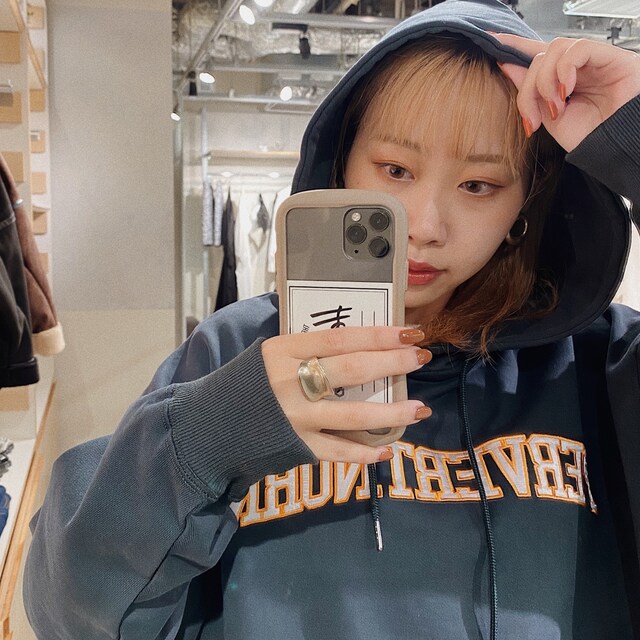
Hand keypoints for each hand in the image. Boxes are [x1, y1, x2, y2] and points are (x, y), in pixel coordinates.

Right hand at [261, 326, 430, 463]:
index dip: (378, 335)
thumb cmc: (244, 384)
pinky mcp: (296, 447)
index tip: (409, 332)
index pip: (341, 338)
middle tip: (421, 358)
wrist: (207, 425)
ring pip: (352, 415)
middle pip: (351, 370)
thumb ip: (306, 348)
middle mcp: (290, 382)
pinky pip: (337, 451)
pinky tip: (387, 451)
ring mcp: (294, 418)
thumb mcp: (270, 354)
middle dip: (392, 364)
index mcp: (283, 351)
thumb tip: (355, 340)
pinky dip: (363, 453)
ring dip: (391, 412)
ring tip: (421, 409)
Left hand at [492, 33, 639, 151]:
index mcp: (562, 80)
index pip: (536, 54)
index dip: (515, 46)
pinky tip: (566, 90)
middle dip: (528, 89)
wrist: (616, 149)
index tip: (492, 42)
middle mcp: (577, 67)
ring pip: (555, 50)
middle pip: (540, 57)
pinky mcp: (612, 56)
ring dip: (545, 82)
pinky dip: (564, 69)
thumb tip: (508, 66)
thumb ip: (530, 92)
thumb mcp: (550, 118)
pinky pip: (578, 49)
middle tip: (533, 117)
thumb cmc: (591, 136)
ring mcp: (593, 61)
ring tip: (556, 108)